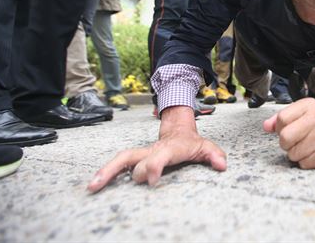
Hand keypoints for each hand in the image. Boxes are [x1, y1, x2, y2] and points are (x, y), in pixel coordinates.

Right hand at [87, 107, 225, 192]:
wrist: (178, 128)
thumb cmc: (191, 142)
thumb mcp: (207, 146)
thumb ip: (215, 155)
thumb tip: (222, 165)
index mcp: (169, 148)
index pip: (159, 156)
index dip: (154, 166)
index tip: (152, 180)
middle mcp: (152, 150)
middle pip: (134, 157)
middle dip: (127, 170)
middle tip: (115, 184)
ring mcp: (142, 154)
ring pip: (121, 159)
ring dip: (107, 171)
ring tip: (92, 186)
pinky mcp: (136, 159)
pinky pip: (118, 165)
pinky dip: (106, 174)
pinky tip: (94, 185)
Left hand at [263, 98, 314, 168]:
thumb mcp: (300, 112)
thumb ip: (280, 118)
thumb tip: (266, 126)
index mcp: (309, 106)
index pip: (282, 118)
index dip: (280, 127)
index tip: (288, 128)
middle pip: (285, 137)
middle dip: (286, 142)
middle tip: (294, 140)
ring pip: (292, 154)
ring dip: (295, 153)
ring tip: (305, 145)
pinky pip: (303, 164)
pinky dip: (304, 161)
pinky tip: (312, 152)